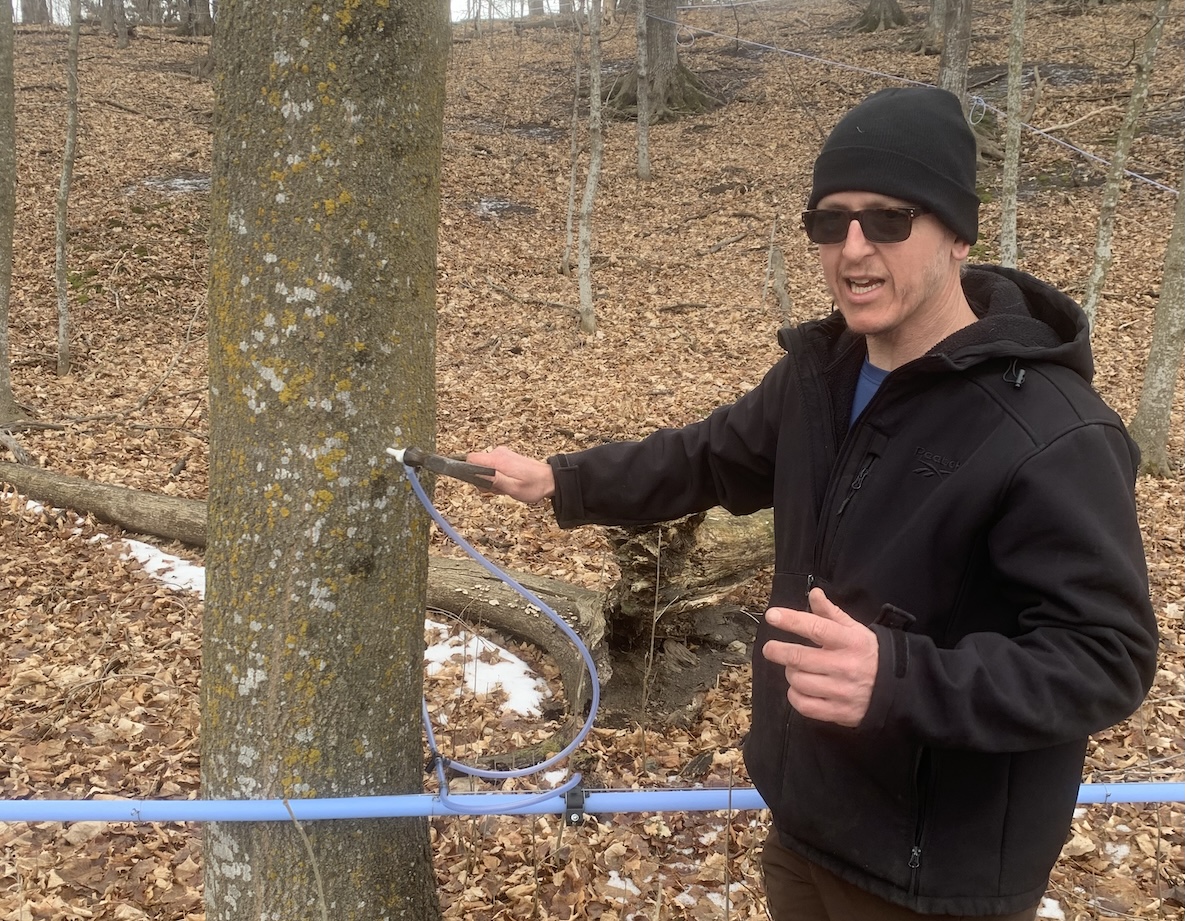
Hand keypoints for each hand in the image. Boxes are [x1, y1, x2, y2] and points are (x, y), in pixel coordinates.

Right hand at [466, 446, 555, 504]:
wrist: (550, 479)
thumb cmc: (534, 485)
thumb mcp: (513, 488)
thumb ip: (493, 480)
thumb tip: (475, 474)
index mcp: (497, 459)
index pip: (470, 458)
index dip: (469, 471)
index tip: (479, 483)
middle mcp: (498, 453)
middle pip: (476, 465)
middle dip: (482, 480)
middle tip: (498, 488)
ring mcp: (502, 454)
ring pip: (484, 468)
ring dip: (490, 480)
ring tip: (506, 487)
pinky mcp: (505, 457)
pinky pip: (492, 467)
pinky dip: (496, 477)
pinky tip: (508, 483)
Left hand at [761, 588, 879, 727]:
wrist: (897, 689)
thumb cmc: (869, 654)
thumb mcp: (855, 630)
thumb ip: (831, 613)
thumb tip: (814, 593)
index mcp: (850, 642)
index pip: (816, 628)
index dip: (791, 620)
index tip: (772, 616)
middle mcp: (845, 666)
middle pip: (800, 658)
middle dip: (778, 651)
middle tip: (770, 649)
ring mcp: (841, 691)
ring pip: (798, 681)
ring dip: (790, 673)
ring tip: (795, 668)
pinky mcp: (839, 712)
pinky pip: (804, 705)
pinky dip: (794, 695)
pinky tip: (799, 688)